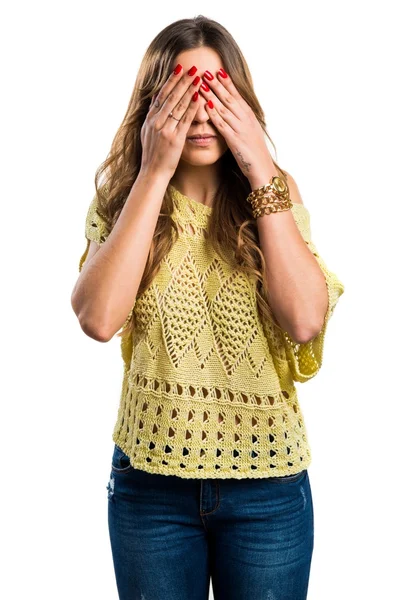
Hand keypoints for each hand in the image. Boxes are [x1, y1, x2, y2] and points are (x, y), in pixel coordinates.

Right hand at [139, 64, 202, 177]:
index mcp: (150, 119)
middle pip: (171, 96)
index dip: (171, 80)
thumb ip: (152, 116)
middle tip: (192, 67)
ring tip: (198, 77)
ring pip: (178, 105)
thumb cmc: (153, 155)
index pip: (161, 95)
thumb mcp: (147, 132)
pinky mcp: (175, 139)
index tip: (179, 68)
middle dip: (182, 80)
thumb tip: (154, 99)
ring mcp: (165, 130)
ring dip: (189, 89)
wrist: (152, 173)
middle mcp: (156, 122)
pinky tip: (199, 97)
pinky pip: (185, 120)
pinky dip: (192, 107)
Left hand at [199, 69, 275, 184]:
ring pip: (224, 108)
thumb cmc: (255, 153)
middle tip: (205, 71)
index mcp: (248, 115)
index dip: (227, 82)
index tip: (218, 70)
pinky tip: (206, 107)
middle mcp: (245, 119)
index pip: (236, 95)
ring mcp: (240, 128)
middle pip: (229, 97)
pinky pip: (222, 124)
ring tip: (201, 84)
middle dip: (217, 84)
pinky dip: (214, 114)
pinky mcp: (234, 140)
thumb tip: (235, 112)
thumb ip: (242, 121)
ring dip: (212, 95)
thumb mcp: (250, 132)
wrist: (262, 168)